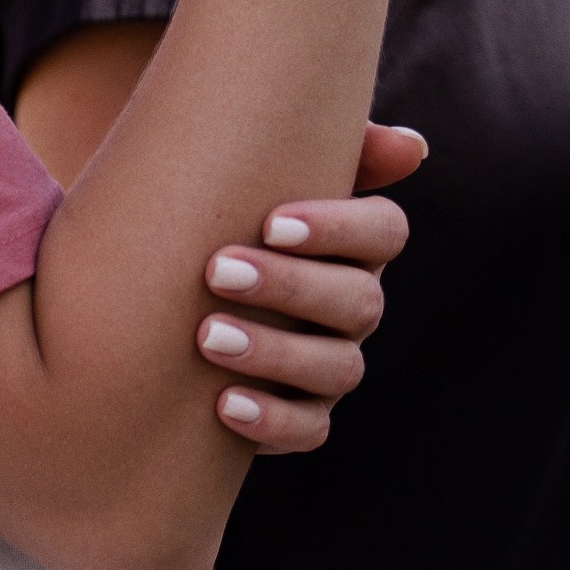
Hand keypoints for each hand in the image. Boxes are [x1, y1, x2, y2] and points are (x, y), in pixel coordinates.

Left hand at [196, 121, 423, 454]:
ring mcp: (333, 364)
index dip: (338, 228)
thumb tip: (410, 147)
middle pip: (358, 301)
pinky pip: (309, 431)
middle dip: (289, 286)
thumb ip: (314, 139)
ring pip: (336, 368)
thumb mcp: (251, 166)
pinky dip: (272, 421)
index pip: (384, 231)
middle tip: (217, 271)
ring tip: (207, 336)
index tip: (270, 223)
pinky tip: (223, 404)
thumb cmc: (219, 205)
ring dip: (274, 353)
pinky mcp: (302, 415)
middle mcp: (354, 304)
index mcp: (355, 242)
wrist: (159, 279)